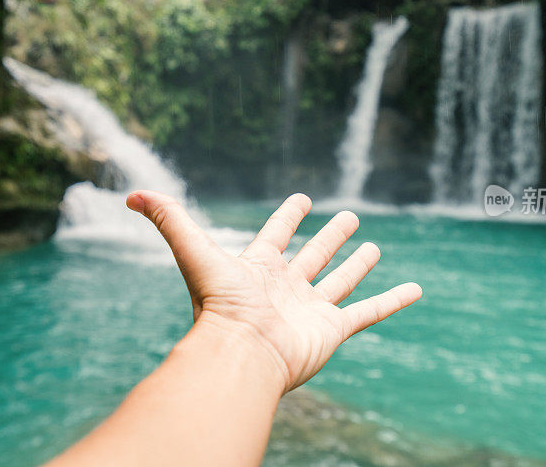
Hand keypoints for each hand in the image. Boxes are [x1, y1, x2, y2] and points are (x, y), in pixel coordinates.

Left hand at [126, 190, 421, 392]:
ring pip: (340, 280)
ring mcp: (311, 308)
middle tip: (348, 217)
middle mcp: (286, 287)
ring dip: (356, 263)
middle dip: (329, 236)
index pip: (276, 234)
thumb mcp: (193, 250)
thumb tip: (130, 193)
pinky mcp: (333, 329)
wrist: (240, 354)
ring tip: (372, 245)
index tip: (302, 198)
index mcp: (258, 267)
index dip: (288, 216)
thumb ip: (167, 218)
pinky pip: (370, 312)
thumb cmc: (217, 305)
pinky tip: (415, 288)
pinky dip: (392, 300)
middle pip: (313, 256)